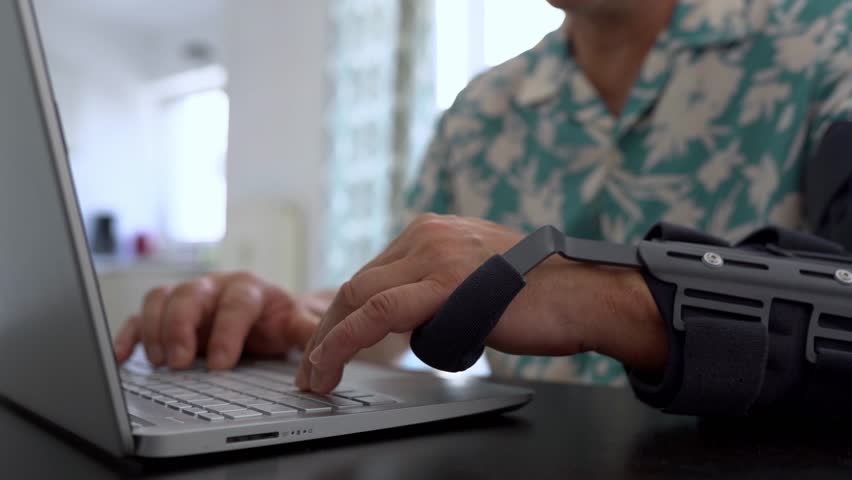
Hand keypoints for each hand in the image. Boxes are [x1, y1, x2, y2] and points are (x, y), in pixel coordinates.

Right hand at [113, 272, 318, 369]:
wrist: (265, 312)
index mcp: (249, 289)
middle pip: (190, 295)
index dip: (227, 332)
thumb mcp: (296, 324)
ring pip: (162, 299)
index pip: (236, 304)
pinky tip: (122, 356)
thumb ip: (308, 331)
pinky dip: (129, 334)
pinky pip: (141, 316)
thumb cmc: (278, 318)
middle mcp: (215, 287)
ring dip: (156, 330)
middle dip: (181, 327)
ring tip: (160, 363)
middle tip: (179, 363)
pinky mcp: (167, 312)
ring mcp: (188, 297)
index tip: (222, 363)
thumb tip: (329, 343)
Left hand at [295, 214, 666, 392]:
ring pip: (358, 296)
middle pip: (357, 283)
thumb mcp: (475, 280)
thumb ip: (438, 288)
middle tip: (313, 368)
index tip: (327, 345)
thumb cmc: (539, 297)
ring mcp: (434, 253)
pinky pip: (376, 313)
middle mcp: (427, 233)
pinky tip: (329, 365)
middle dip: (326, 329)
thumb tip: (408, 320)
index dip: (341, 314)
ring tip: (315, 378)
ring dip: (327, 341)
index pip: (371, 274)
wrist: (583, 296)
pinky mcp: (442, 282)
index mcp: (432, 231)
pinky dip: (344, 341)